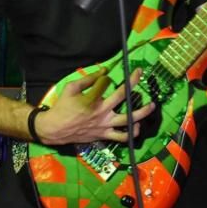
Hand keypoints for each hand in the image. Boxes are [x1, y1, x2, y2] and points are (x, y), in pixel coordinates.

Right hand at [36, 68, 154, 144]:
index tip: (111, 70)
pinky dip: (132, 133)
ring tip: (151, 106)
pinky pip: (121, 137)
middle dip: (132, 82)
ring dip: (142, 113)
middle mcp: (101, 112)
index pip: (106, 83)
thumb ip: (88, 80)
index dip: (110, 74)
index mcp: (92, 100)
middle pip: (122, 96)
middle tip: (139, 73)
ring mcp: (105, 125)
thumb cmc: (63, 107)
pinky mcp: (104, 135)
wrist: (55, 129)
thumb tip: (104, 71)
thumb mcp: (71, 88)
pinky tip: (137, 126)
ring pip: (128, 120)